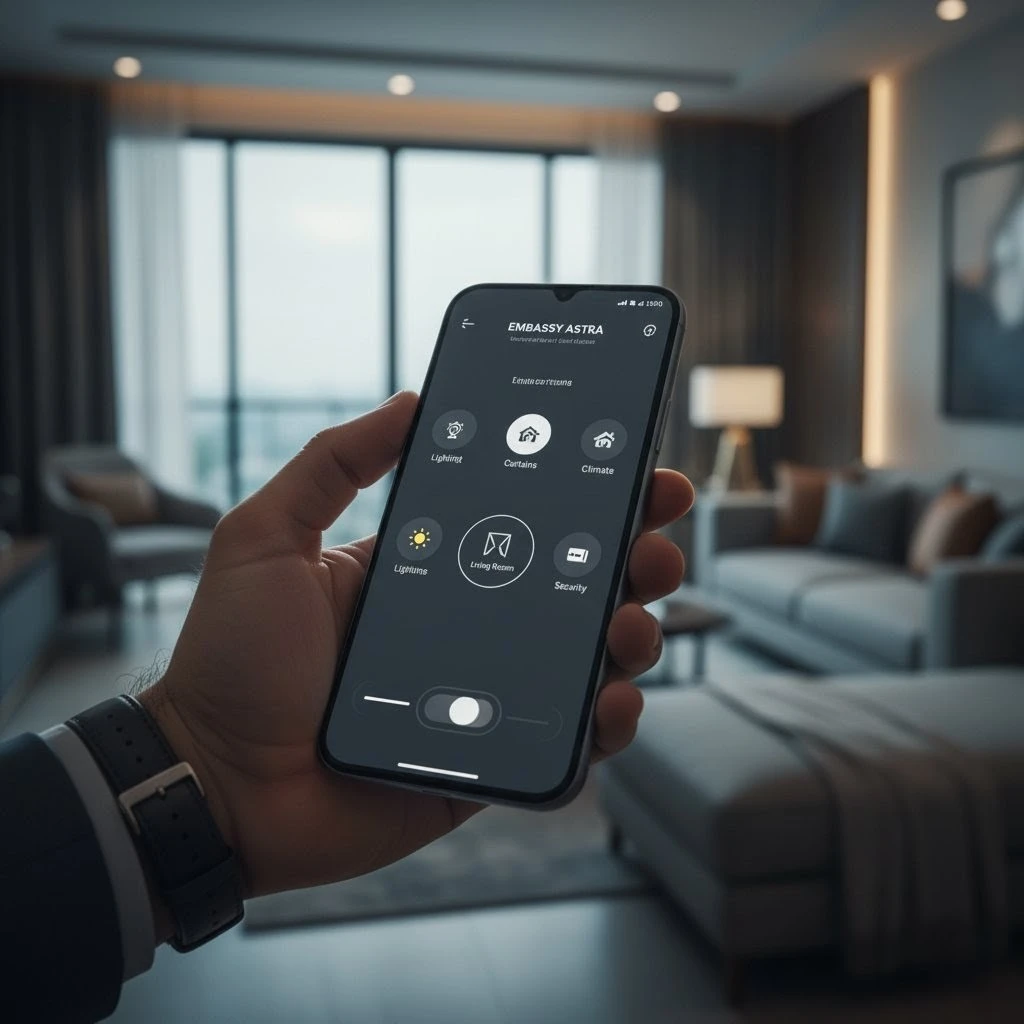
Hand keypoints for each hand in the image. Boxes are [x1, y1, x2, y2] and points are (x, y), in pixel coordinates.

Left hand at [142, 392, 693, 908]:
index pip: (526, 519)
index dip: (588, 493)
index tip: (637, 469)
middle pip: (576, 585)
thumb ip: (334, 463)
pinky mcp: (493, 760)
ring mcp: (488, 693)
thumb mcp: (266, 537)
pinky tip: (609, 701)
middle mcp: (470, 625)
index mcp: (431, 568)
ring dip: (632, 634)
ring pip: (588, 658)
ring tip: (630, 623)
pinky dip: (607, 722)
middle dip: (634, 558)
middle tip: (653, 543)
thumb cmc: (233, 659)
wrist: (217, 783)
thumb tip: (410, 400)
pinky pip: (569, 740)